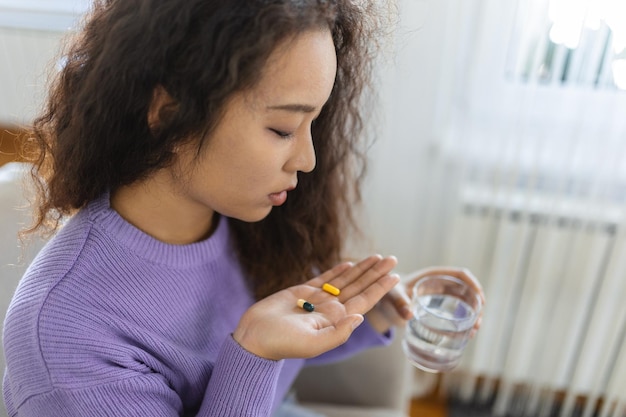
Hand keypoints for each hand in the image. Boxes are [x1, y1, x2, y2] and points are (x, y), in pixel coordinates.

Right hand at [232, 254, 398, 359]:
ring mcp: (317, 300)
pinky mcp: (301, 291)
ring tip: (376, 257)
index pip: (364, 301)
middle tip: (392, 258)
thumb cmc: (281, 343)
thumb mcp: (313, 343)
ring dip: (361, 268)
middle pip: (359, 287)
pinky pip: (325, 279)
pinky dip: (337, 271)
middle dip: (376, 273)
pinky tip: (350, 264)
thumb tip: (360, 317)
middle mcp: (330, 309)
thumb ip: (338, 332)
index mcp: (336, 321)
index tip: (394, 275)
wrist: (254, 337)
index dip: (380, 288)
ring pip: (345, 280)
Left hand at [367, 266, 484, 333]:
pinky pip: (457, 311)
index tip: (480, 300)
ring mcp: (440, 296)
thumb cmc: (387, 295)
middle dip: (477, 304)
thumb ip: (399, 302)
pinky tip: (465, 334)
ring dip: (473, 314)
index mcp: (432, 276)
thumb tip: (408, 314)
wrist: (383, 304)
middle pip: (467, 289)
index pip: (459, 274)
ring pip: (465, 301)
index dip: (473, 284)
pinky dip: (464, 321)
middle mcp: (439, 284)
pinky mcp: (439, 308)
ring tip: (473, 331)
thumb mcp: (392, 296)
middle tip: (477, 323)